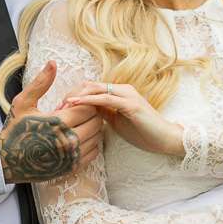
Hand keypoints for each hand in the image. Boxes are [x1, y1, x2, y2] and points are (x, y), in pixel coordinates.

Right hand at [0, 60, 103, 183]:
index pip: (88, 108)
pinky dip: (90, 144)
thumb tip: (53, 63)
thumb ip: (41, 83)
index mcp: (58, 122)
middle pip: (96, 123)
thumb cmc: (15, 130)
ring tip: (79, 125)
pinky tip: (78, 139)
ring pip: (97, 138)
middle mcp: (68, 141)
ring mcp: (71, 156)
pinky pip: (93, 153)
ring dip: (92, 130)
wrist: (7, 161)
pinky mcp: (72, 167)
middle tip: (80, 113)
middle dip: (91, 115)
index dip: (86, 103)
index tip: (77, 103)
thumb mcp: (24, 103)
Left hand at [58, 80, 184, 157]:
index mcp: (119, 92)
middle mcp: (122, 89)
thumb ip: (104, 114)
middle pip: (90, 84)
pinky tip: (75, 105)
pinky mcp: (130, 104)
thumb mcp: (117, 122)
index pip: (91, 88)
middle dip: (71, 94)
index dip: (74, 95)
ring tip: (62, 106)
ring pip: (95, 88)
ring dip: (76, 96)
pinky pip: (104, 98)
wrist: (165, 139)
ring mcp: (127, 95)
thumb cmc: (143, 133)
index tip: (60, 108)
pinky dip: (88, 100)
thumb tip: (87, 112)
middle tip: (57, 107)